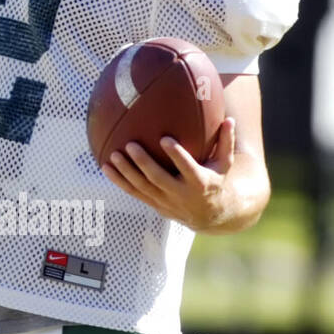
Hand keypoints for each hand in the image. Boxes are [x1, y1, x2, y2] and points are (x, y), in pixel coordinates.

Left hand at [101, 117, 237, 230]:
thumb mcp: (225, 164)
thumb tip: (229, 119)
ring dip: (126, 172)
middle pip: (159, 178)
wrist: (210, 215)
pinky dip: (118, 181)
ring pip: (142, 187)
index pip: (188, 168)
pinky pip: (133, 192)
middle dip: (144, 163)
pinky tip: (104, 167)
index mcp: (200, 183)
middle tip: (131, 144)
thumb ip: (225, 142)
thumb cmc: (216, 179)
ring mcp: (165, 201)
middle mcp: (181, 194)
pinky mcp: (154, 204)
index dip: (177, 156)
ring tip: (113, 155)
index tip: (165, 139)